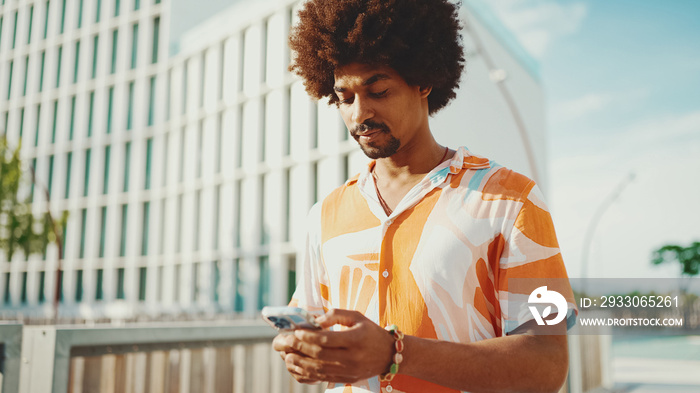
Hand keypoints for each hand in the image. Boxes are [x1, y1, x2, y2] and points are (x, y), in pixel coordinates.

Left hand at [273, 309, 394, 383]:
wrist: (388, 355)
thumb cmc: (370, 331)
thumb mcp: (356, 316)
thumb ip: (335, 315)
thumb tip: (314, 322)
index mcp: (355, 339)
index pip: (326, 340)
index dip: (308, 337)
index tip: (295, 332)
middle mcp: (352, 357)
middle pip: (319, 355)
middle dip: (298, 348)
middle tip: (283, 342)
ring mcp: (348, 370)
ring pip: (318, 369)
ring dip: (299, 364)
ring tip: (286, 357)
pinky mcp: (345, 378)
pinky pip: (322, 378)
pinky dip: (306, 374)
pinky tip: (296, 367)